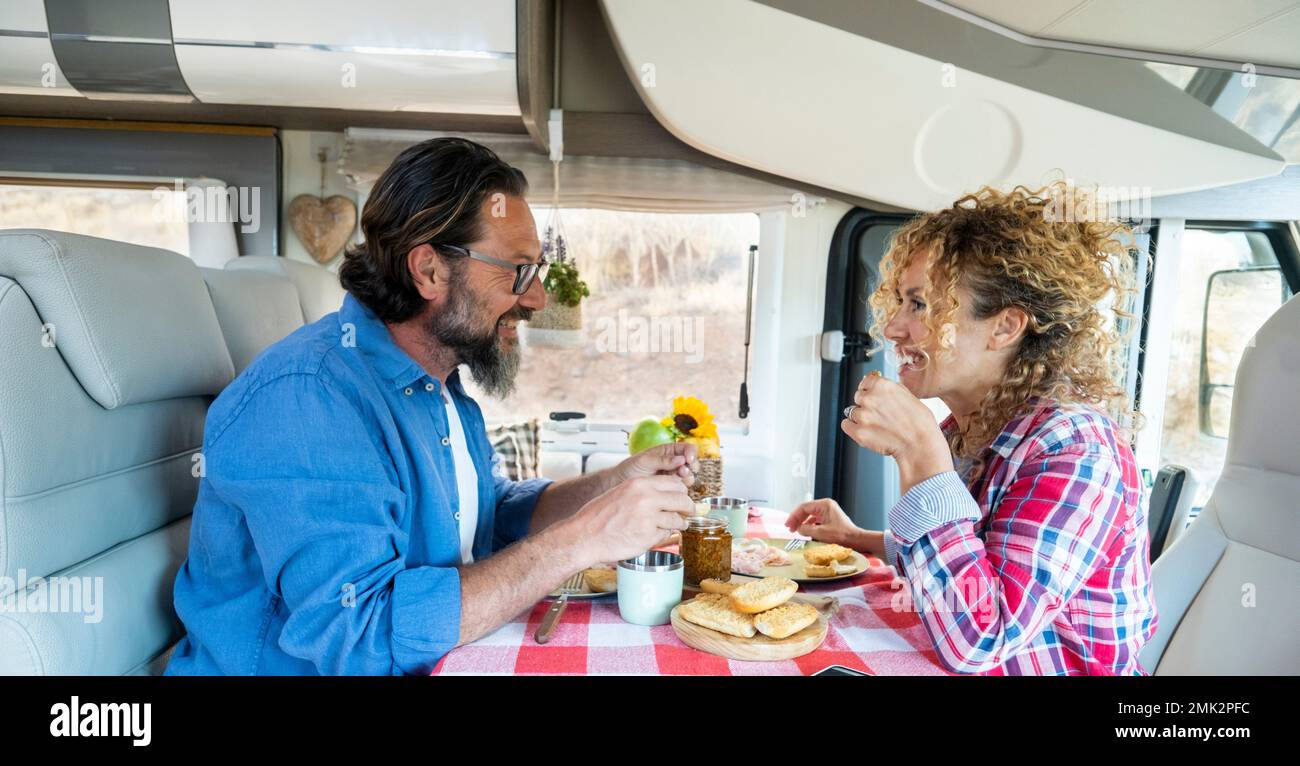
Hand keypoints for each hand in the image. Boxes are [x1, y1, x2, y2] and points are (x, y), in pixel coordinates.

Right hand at [567, 475, 693, 564]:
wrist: (585, 536)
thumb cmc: (598, 516)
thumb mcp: (621, 492)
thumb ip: (643, 491)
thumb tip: (665, 494)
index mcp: (640, 484)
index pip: (674, 483)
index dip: (682, 491)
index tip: (682, 497)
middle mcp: (647, 498)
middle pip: (682, 500)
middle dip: (688, 507)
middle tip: (689, 512)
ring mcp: (649, 518)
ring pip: (678, 519)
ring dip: (680, 523)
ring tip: (677, 525)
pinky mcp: (648, 537)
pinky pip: (666, 534)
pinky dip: (664, 535)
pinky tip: (656, 534)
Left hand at [616, 441, 696, 488]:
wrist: (621, 484)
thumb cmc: (631, 468)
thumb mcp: (645, 460)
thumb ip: (663, 460)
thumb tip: (681, 459)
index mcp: (668, 451)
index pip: (687, 448)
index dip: (691, 453)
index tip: (688, 460)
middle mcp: (674, 462)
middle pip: (692, 463)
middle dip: (690, 467)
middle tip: (682, 473)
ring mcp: (673, 476)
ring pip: (689, 476)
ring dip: (687, 478)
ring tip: (678, 479)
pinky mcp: (671, 488)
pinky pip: (682, 488)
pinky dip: (681, 489)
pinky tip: (673, 489)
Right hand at [785, 498, 859, 546]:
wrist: (856, 540)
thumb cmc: (842, 535)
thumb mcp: (821, 533)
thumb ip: (806, 529)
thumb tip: (798, 528)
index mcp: (824, 505)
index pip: (803, 507)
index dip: (793, 516)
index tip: (788, 525)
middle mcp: (826, 506)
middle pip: (806, 510)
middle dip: (797, 519)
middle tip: (790, 528)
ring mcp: (828, 511)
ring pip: (810, 515)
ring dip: (802, 522)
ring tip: (796, 530)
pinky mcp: (830, 518)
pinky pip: (815, 519)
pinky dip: (809, 525)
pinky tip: (805, 531)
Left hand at [842, 373, 953, 493]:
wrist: (920, 445)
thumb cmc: (919, 422)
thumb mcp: (907, 395)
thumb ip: (888, 388)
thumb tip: (874, 382)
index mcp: (882, 385)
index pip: (865, 382)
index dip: (871, 391)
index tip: (875, 398)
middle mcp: (870, 398)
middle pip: (858, 397)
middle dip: (866, 405)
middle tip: (880, 415)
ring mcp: (863, 416)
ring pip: (852, 412)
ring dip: (861, 418)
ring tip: (878, 426)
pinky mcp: (858, 432)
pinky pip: (846, 425)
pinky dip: (853, 428)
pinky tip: (867, 432)